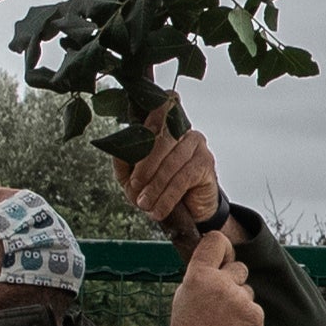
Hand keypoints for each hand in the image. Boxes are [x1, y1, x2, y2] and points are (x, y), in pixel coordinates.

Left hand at [121, 119, 225, 241]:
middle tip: (135, 186)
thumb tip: (119, 152)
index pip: (155, 116)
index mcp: (162, 127)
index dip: (144, 129)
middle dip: (145, 166)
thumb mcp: (134, 177)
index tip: (132, 151)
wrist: (190, 209)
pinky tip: (159, 209)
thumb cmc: (161, 187)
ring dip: (156, 186)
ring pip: (172, 162)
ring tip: (145, 203)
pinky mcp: (206, 162)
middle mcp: (181, 131)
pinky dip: (168, 197)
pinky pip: (183, 178)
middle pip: (162, 141)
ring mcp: (196, 144)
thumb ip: (124, 163)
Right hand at [164, 227, 261, 325]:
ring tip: (224, 322)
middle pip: (239, 267)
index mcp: (198, 275)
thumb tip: (217, 259)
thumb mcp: (184, 296)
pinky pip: (255, 308)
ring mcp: (241, 299)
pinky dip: (248, 318)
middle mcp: (220, 283)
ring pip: (248, 290)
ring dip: (240, 302)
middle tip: (219, 302)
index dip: (221, 248)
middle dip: (233, 280)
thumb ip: (201, 275)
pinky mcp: (255, 315)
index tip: (221, 257)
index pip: (216, 241)